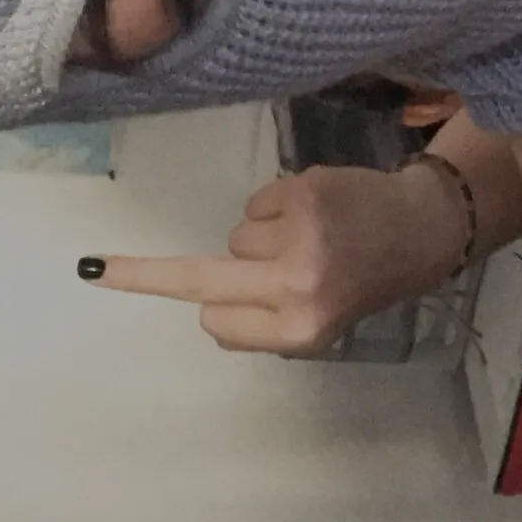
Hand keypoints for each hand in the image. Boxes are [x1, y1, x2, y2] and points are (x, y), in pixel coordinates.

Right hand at [81, 163, 465, 355]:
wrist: (422, 230)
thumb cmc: (367, 277)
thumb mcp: (322, 320)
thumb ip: (266, 316)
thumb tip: (201, 304)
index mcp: (300, 330)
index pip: (215, 320)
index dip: (220, 306)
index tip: (193, 304)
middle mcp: (297, 286)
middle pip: (199, 279)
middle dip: (143, 275)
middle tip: (99, 270)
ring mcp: (298, 235)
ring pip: (234, 235)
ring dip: (259, 235)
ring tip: (310, 237)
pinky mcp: (302, 191)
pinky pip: (256, 202)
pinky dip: (276, 205)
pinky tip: (317, 212)